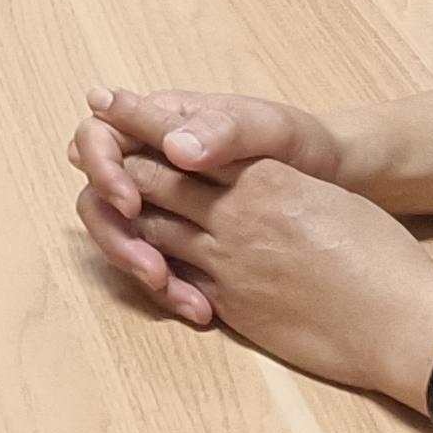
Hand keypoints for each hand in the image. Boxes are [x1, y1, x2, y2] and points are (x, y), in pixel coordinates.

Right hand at [65, 85, 348, 320]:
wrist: (334, 184)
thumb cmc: (297, 141)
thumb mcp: (266, 127)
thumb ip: (220, 131)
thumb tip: (173, 146)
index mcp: (159, 123)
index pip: (99, 137)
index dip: (102, 169)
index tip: (130, 201)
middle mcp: (150, 163)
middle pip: (97, 196)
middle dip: (115, 233)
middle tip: (148, 264)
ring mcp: (161, 206)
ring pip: (121, 236)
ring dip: (135, 265)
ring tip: (169, 288)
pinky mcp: (179, 244)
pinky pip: (154, 266)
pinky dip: (168, 290)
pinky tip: (199, 310)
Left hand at [75, 139, 432, 408]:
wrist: (399, 320)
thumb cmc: (380, 253)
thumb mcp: (325, 196)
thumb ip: (277, 183)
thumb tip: (253, 178)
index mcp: (263, 176)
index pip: (183, 140)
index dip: (140, 120)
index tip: (105, 101)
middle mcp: (236, 214)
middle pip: (151, 181)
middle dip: (115, 168)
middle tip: (89, 157)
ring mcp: (228, 262)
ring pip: (151, 231)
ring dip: (124, 221)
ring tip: (106, 207)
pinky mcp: (230, 306)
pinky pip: (176, 282)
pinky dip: (156, 271)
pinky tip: (146, 265)